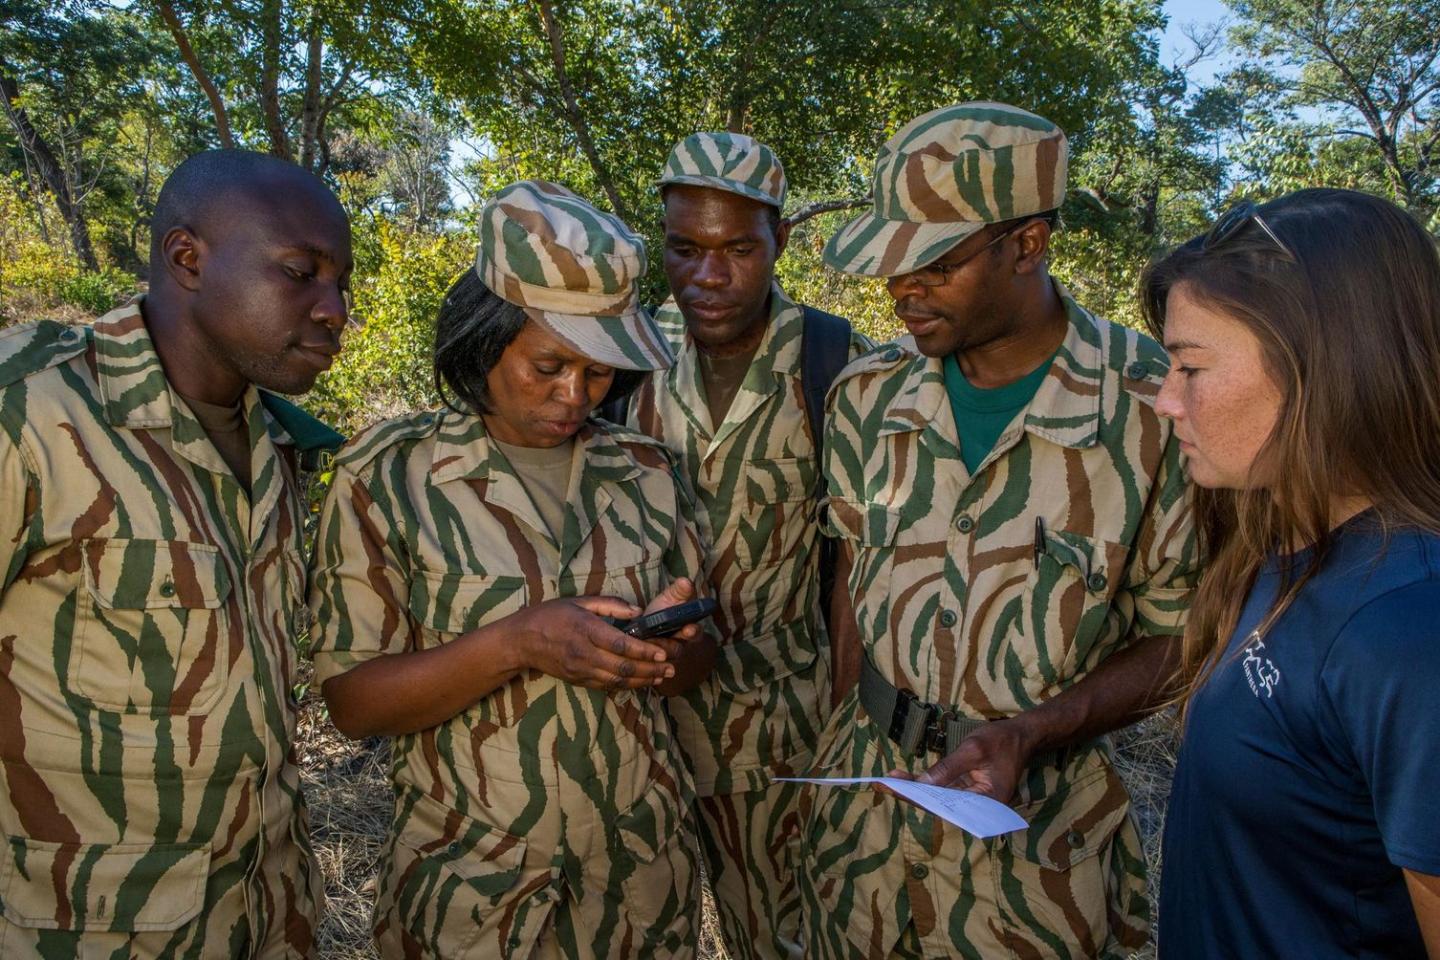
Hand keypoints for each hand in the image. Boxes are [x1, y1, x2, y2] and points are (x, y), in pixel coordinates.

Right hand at [511, 596, 675, 690]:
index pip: (620, 644)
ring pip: (617, 680)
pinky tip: (642, 682)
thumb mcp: (579, 601)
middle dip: (650, 669)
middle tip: (671, 667)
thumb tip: (638, 611)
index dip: (644, 651)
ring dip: (643, 680)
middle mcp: (583, 653)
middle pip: (623, 667)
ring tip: (663, 677)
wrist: (521, 641)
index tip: (663, 652)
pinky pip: (607, 686)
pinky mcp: (578, 680)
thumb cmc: (551, 615)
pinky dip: (627, 685)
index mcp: (585, 629)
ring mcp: (580, 670)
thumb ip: (609, 605)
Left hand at [639, 577, 702, 659]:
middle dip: (669, 645)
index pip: (695, 632)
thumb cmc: (660, 613)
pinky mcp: (652, 667)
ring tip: (645, 645)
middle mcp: (680, 646)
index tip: (688, 628)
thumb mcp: (670, 599)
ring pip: (663, 660)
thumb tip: (686, 581)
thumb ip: (678, 592)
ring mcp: (666, 658)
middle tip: (660, 642)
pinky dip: (645, 664)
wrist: (645, 630)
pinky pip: (651, 669)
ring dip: (654, 653)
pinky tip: (639, 658)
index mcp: (688, 629)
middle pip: (678, 649)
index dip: (692, 631)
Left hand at [885, 718, 1035, 802]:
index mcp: (988, 803)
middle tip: (881, 785)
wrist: (1021, 735)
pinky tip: (902, 778)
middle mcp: (980, 808)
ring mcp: (973, 801)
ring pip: (938, 799)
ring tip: (885, 782)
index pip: (947, 806)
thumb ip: (948, 769)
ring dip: (913, 790)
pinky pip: (943, 790)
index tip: (895, 790)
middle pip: (940, 806)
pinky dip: (924, 784)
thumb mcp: (973, 749)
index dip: (919, 799)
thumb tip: (922, 785)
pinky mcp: (967, 791)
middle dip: (910, 795)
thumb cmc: (1001, 740)